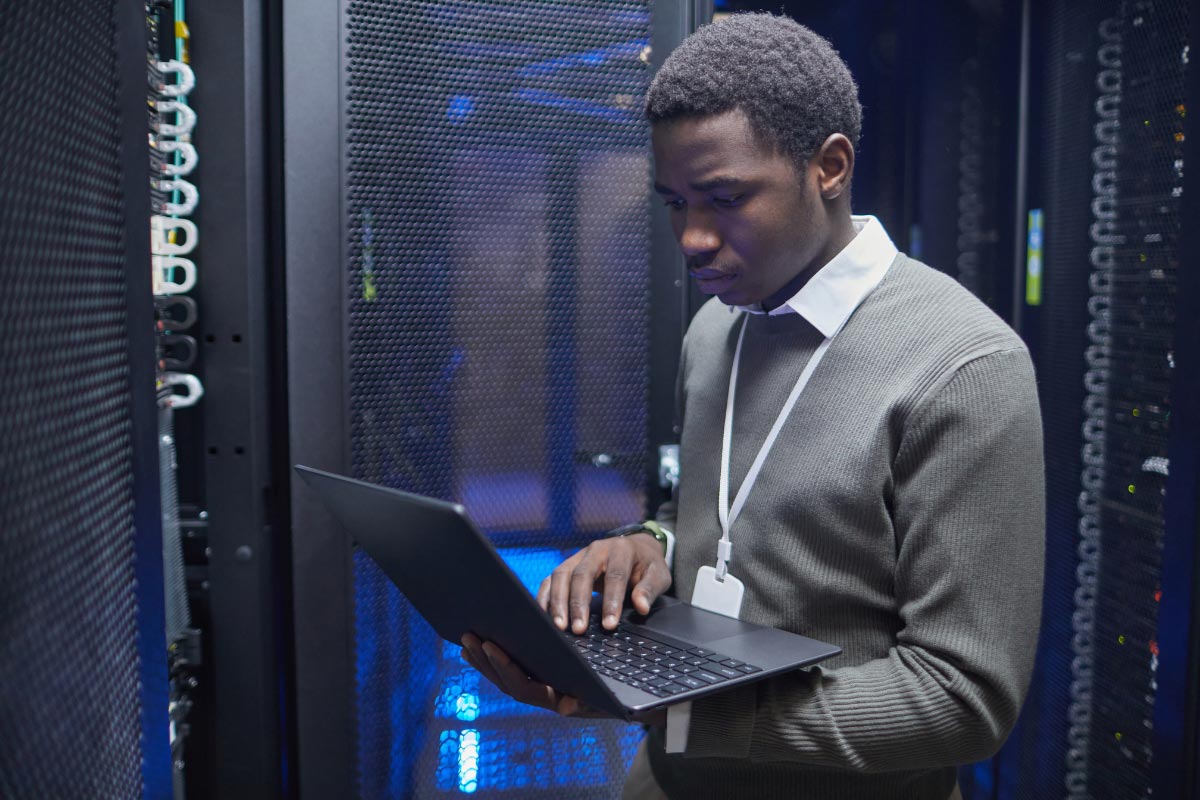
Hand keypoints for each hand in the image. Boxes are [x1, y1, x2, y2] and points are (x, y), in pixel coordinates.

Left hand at [459, 633, 667, 726]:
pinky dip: (494, 656)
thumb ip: (588, 700)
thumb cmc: (624, 694)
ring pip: (504, 675)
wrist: (635, 697)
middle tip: (468, 635)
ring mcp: (539, 685)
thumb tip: (564, 708)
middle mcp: (544, 695)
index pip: (521, 686)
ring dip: (484, 657)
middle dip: (485, 659)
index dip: (503, 667)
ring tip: (468, 636)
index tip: (490, 645)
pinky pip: (513, 666)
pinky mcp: (540, 674)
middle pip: (505, 681)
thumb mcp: (610, 693)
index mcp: (555, 699)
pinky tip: (483, 641)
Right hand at [537, 532, 671, 633]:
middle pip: (582, 574)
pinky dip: (545, 596)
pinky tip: (545, 615)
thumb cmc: (646, 564)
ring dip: (558, 602)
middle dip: (578, 603)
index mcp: (621, 550)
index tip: (609, 624)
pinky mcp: (567, 565)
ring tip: (560, 626)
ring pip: (561, 575)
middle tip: (579, 629)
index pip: (614, 576)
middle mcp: (596, 550)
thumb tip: (641, 606)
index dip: (611, 601)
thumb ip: (650, 589)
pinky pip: (550, 579)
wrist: (636, 548)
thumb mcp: (658, 574)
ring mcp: (578, 556)